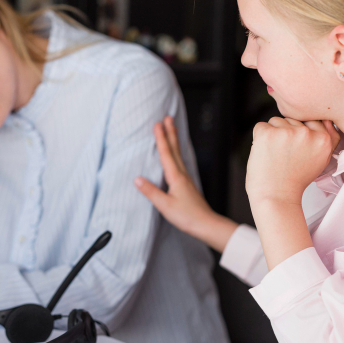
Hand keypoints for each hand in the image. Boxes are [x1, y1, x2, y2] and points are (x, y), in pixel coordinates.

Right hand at [135, 116, 237, 251]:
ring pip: (178, 155)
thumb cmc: (186, 216)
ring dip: (174, 141)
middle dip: (170, 133)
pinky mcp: (187, 184)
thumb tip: (137, 178)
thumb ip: (151, 192)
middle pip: (175, 149)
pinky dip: (176, 153)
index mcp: (176, 177)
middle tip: (168, 117)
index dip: (161, 138)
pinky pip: (180, 163)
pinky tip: (175, 155)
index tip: (157, 123)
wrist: (206, 224)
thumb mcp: (165, 205)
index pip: (166, 154)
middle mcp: (182, 174)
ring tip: (172, 130)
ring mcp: (186, 179)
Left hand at [245, 118, 339, 207]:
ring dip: (273, 135)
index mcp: (323, 140)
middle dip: (286, 134)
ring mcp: (286, 132)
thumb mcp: (320, 160)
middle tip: (285, 156)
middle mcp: (306, 133)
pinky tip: (264, 153)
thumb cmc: (295, 181)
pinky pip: (260, 126)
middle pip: (292, 120)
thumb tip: (328, 121)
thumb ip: (328, 140)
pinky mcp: (267, 134)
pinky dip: (258, 138)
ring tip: (275, 155)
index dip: (300, 135)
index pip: (310, 121)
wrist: (276, 197)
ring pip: (276, 121)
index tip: (296, 150)